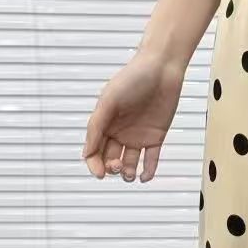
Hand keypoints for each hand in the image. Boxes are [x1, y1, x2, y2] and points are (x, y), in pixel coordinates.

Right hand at [82, 50, 185, 181]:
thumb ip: (96, 127)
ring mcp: (137, 136)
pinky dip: (148, 171)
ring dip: (127, 173)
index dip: (94, 165)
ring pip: (129, 163)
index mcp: (104, 123)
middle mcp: (119, 131)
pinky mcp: (156, 137)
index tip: (99, 174)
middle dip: (111, 168)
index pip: (95, 150)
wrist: (161, 70)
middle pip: (110, 159)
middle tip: (117, 166)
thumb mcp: (108, 102)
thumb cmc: (132, 80)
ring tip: (129, 173)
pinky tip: (144, 177)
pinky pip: (150, 160)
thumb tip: (86, 153)